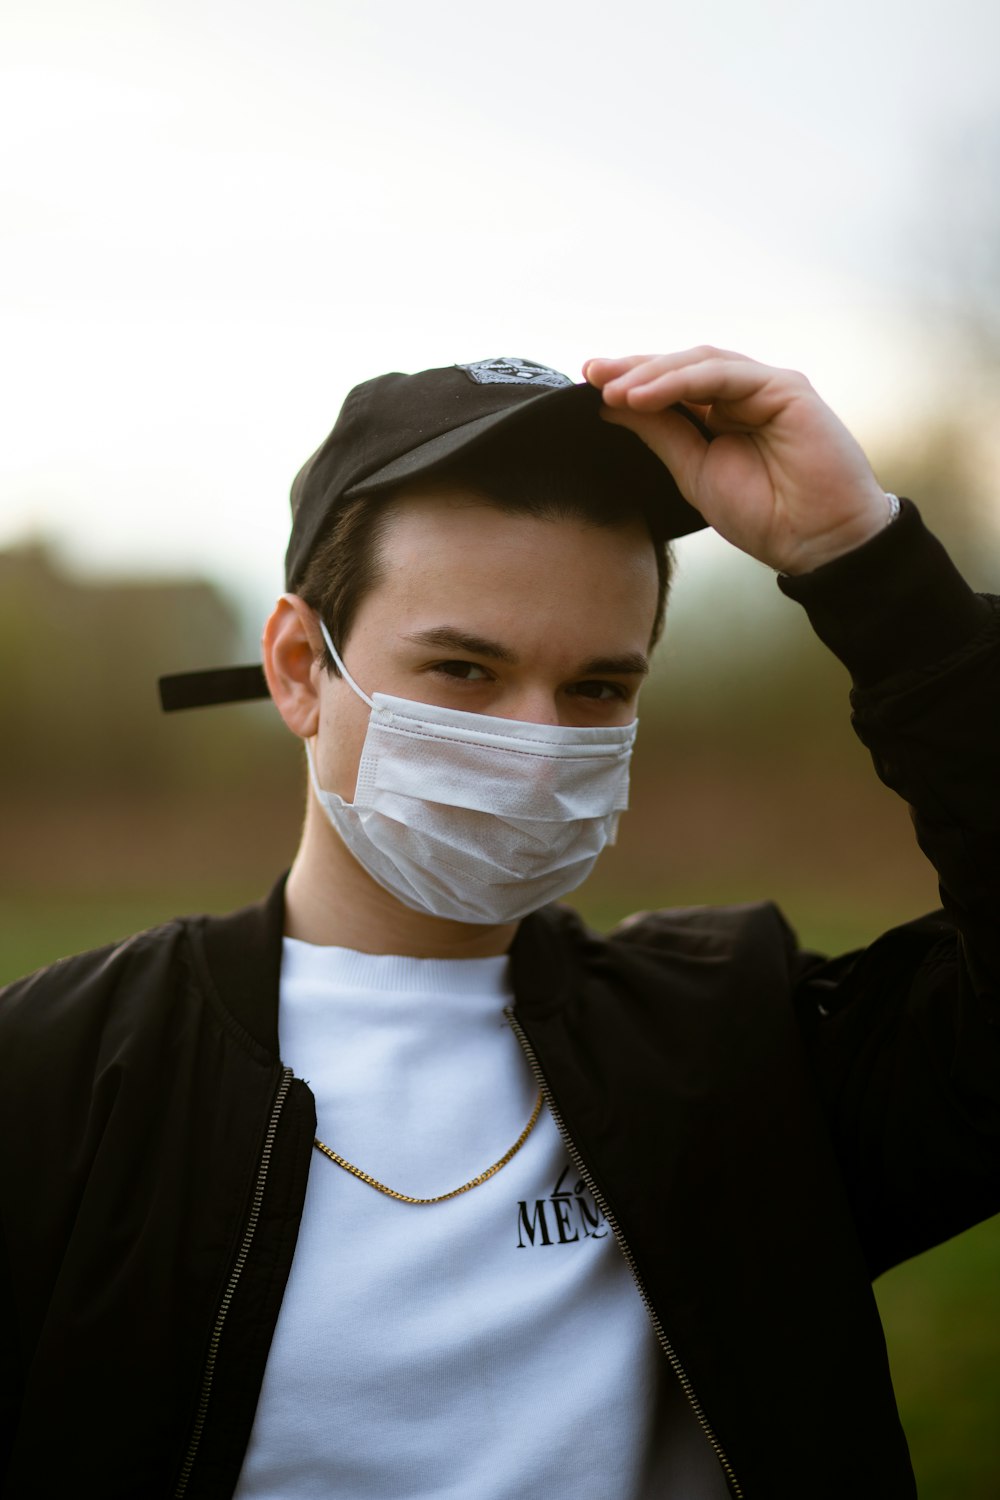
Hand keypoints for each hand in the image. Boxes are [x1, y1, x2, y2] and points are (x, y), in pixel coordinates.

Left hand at [584, 348, 890, 573]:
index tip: (587, 387)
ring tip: (611, 390)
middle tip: (590, 374)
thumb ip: (660, 436)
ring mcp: (766, 387)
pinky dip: (679, 383)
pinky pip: (723, 375)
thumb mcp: (694, 473)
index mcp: (723, 415)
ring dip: (651, 374)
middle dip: (633, 368)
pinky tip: (644, 398)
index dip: (631, 382)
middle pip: (681, 366)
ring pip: (699, 363)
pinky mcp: (785, 388)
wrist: (818, 542)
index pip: (671, 387)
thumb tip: (612, 406)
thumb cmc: (766, 516)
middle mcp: (744, 394)